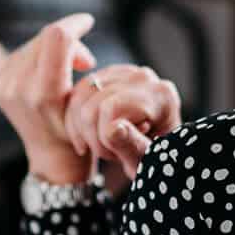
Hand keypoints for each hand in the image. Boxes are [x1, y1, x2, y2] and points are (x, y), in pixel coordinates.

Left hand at [0, 13, 98, 184]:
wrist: (52, 154)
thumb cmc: (79, 127)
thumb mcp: (87, 97)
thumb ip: (76, 62)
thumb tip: (65, 33)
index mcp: (43, 93)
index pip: (57, 37)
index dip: (74, 24)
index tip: (88, 21)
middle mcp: (17, 87)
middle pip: (46, 37)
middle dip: (69, 41)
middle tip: (84, 63)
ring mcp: (1, 84)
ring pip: (34, 42)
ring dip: (54, 49)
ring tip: (68, 70)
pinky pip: (22, 51)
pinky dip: (39, 55)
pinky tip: (49, 71)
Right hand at [63, 64, 181, 182]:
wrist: (157, 156)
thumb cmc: (155, 161)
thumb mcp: (146, 160)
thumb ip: (130, 144)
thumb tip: (112, 128)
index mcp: (160, 95)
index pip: (109, 108)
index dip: (103, 138)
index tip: (118, 155)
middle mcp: (143, 77)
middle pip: (92, 104)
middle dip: (93, 137)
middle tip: (111, 154)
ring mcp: (123, 73)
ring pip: (79, 97)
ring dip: (83, 130)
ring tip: (103, 145)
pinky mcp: (106, 76)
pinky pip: (76, 94)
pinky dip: (74, 121)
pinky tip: (88, 138)